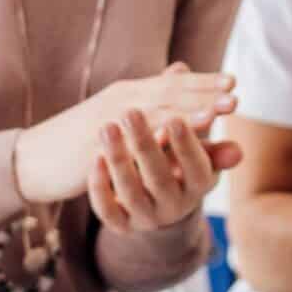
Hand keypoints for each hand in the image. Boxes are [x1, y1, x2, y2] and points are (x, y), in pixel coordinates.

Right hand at [16, 63, 235, 202]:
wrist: (35, 158)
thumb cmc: (82, 138)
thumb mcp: (121, 117)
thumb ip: (155, 102)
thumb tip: (184, 78)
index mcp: (129, 93)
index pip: (172, 83)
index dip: (203, 82)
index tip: (234, 82)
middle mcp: (120, 100)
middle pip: (167, 94)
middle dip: (203, 95)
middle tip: (235, 96)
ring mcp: (106, 122)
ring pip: (151, 115)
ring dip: (183, 114)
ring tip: (214, 115)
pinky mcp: (93, 147)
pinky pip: (127, 145)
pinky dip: (150, 140)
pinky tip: (169, 142)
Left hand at [87, 109, 243, 233]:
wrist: (155, 202)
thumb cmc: (176, 159)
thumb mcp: (189, 140)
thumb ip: (180, 103)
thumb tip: (181, 66)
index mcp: (197, 185)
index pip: (197, 167)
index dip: (187, 143)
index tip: (175, 118)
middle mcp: (174, 205)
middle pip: (160, 177)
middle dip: (146, 144)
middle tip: (131, 114)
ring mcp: (146, 216)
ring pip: (131, 192)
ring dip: (118, 159)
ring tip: (106, 127)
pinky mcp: (121, 224)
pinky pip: (107, 211)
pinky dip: (100, 187)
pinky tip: (93, 162)